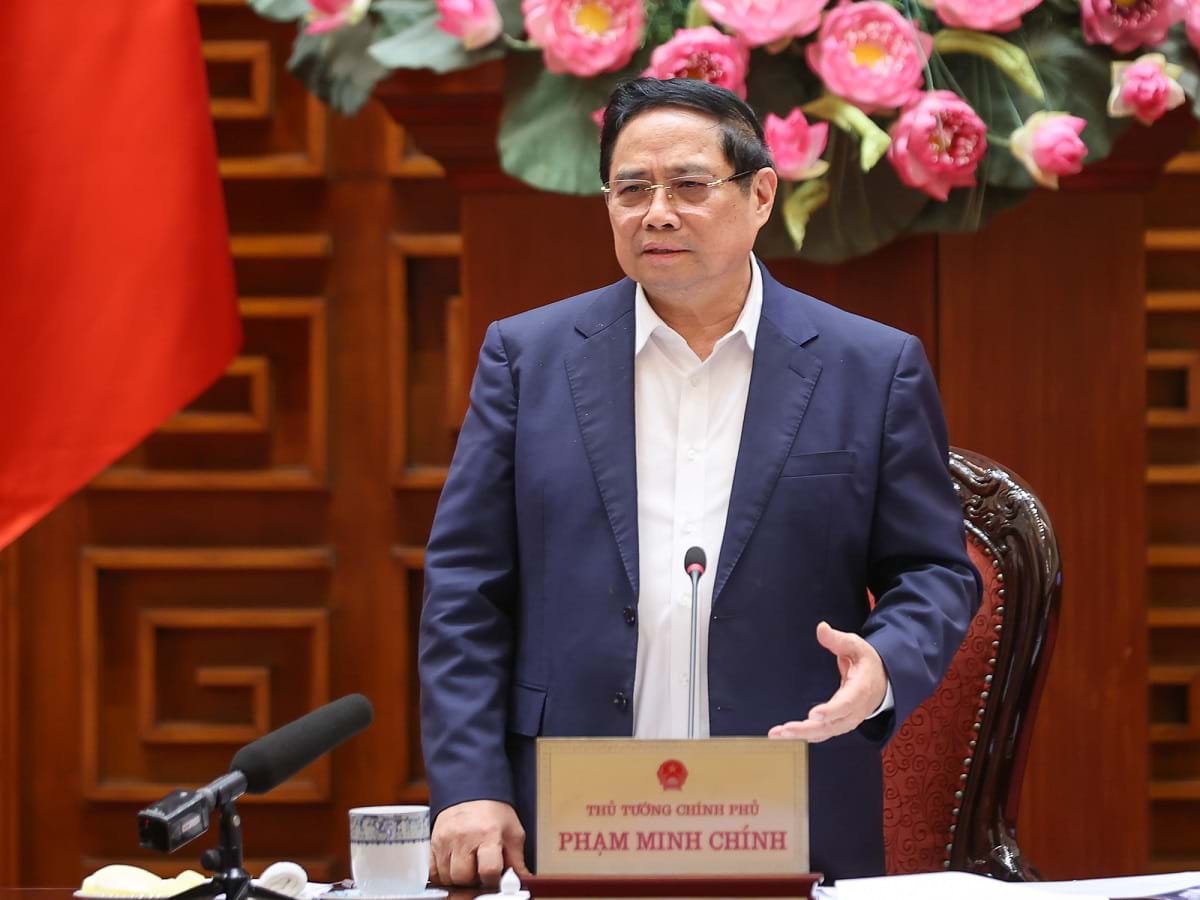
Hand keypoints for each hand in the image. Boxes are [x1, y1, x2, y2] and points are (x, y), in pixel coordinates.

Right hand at [429, 799, 530, 887]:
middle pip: (464, 877)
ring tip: (468, 866)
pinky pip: (432, 871)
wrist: (473, 792)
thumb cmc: (493, 812)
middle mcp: (464, 837)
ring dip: (458, 879)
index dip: (493, 880)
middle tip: (480, 871)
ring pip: (447, 877)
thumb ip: (517, 861)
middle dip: (474, 880)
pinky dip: (442, 875)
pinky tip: (454, 867)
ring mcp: (446, 839)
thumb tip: (522, 882)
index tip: (495, 878)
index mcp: (488, 834)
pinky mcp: (433, 842)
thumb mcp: (513, 833)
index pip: (488, 870)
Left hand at [767, 621, 886, 742]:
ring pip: (824, 733)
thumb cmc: (867, 663)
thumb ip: (838, 639)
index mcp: (861, 690)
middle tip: (785, 730)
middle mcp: (855, 711)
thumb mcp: (856, 646)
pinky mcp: (839, 725)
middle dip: (807, 729)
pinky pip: (821, 734)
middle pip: (831, 725)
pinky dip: (804, 736)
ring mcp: (847, 721)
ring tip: (777, 734)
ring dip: (800, 735)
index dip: (831, 711)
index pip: (846, 704)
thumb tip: (821, 628)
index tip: (814, 715)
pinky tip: (784, 735)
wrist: (882, 682)